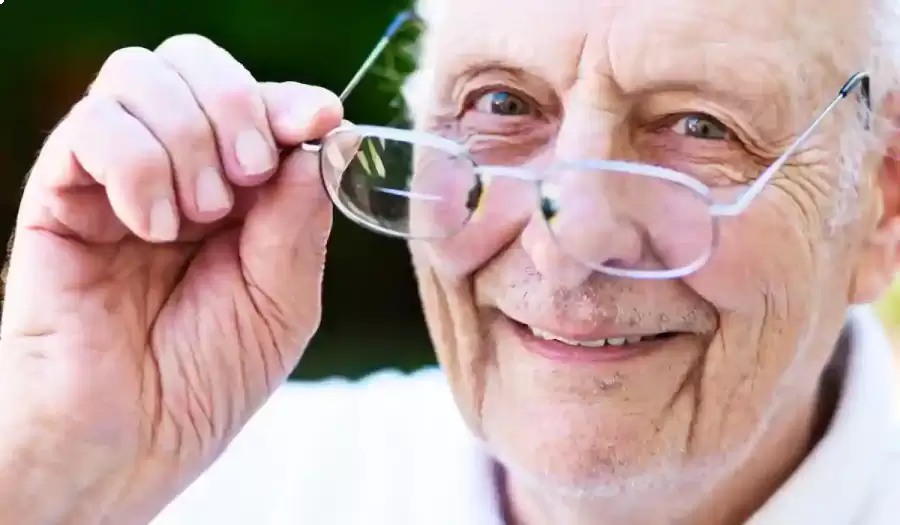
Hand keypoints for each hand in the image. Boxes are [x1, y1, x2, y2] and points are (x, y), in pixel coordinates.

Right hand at [0, 34, 341, 521]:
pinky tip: (152, 225)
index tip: (319, 115)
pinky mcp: (61, 193)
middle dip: (237, 105)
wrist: (128, 442)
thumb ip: (298, 219)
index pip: (258, 102)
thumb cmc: (207, 380)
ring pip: (143, 76)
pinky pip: (94, 124)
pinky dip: (138, 164)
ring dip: (188, 138)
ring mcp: (117, 177)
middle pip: (196, 63)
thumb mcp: (283, 302)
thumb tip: (316, 136)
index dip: (289, 99)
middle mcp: (176, 171)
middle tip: (249, 176)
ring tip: (197, 217)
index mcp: (237, 193)